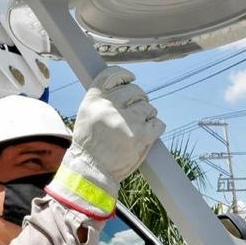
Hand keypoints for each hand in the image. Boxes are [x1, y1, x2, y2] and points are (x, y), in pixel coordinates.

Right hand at [46, 66, 164, 218]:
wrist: (91, 169)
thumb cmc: (91, 144)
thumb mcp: (87, 115)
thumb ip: (103, 100)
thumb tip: (123, 87)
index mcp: (94, 99)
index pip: (112, 74)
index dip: (125, 76)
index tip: (131, 79)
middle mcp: (110, 106)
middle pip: (136, 91)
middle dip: (139, 101)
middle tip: (134, 115)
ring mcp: (127, 120)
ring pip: (149, 107)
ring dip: (147, 116)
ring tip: (136, 129)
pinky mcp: (141, 135)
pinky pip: (158, 123)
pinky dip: (155, 129)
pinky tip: (146, 135)